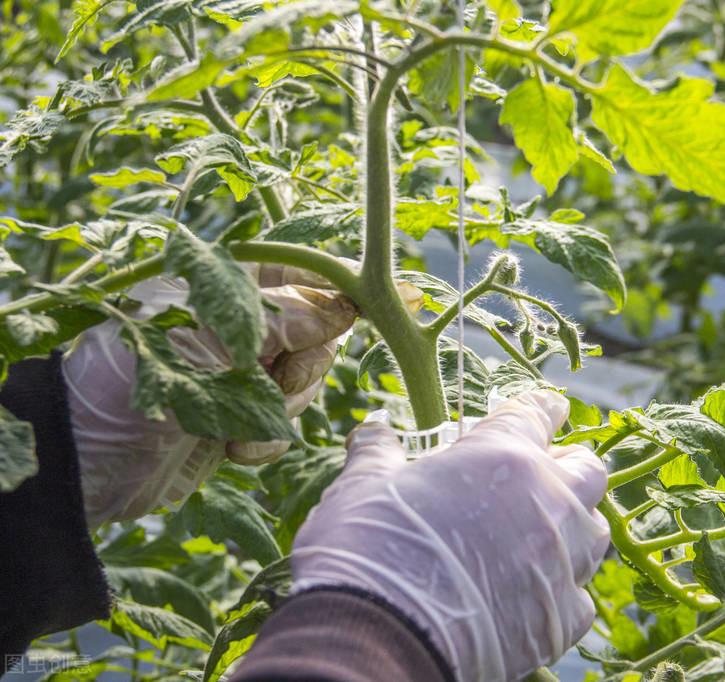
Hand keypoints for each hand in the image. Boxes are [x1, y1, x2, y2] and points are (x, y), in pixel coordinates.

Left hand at [64, 264, 356, 527]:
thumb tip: (347, 305)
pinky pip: (286, 422)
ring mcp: (241, 368)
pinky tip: (228, 448)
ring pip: (307, 379)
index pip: (304, 270)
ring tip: (233, 424)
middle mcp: (238, 320)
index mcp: (225, 282)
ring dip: (281, 408)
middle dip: (304, 366)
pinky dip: (265, 439)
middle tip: (273, 382)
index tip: (383, 304)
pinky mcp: (241, 415)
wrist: (82, 459)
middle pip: (320, 330)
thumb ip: (284, 318)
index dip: (343, 287)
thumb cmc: (128, 377)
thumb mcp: (209, 337)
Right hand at [291, 391, 609, 681]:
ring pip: (594, 531)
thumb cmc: (371, 547)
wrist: (379, 639)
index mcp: (503, 455)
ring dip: (573, 527)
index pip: (537, 414)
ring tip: (543, 533)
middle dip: (569, 467)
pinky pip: (581, 596)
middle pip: (587, 470)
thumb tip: (372, 430)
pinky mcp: (562, 618)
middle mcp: (547, 501)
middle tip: (543, 474)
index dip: (541, 409)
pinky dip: (562, 590)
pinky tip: (535, 593)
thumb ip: (378, 452)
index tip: (547, 409)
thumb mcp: (363, 485)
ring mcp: (561, 561)